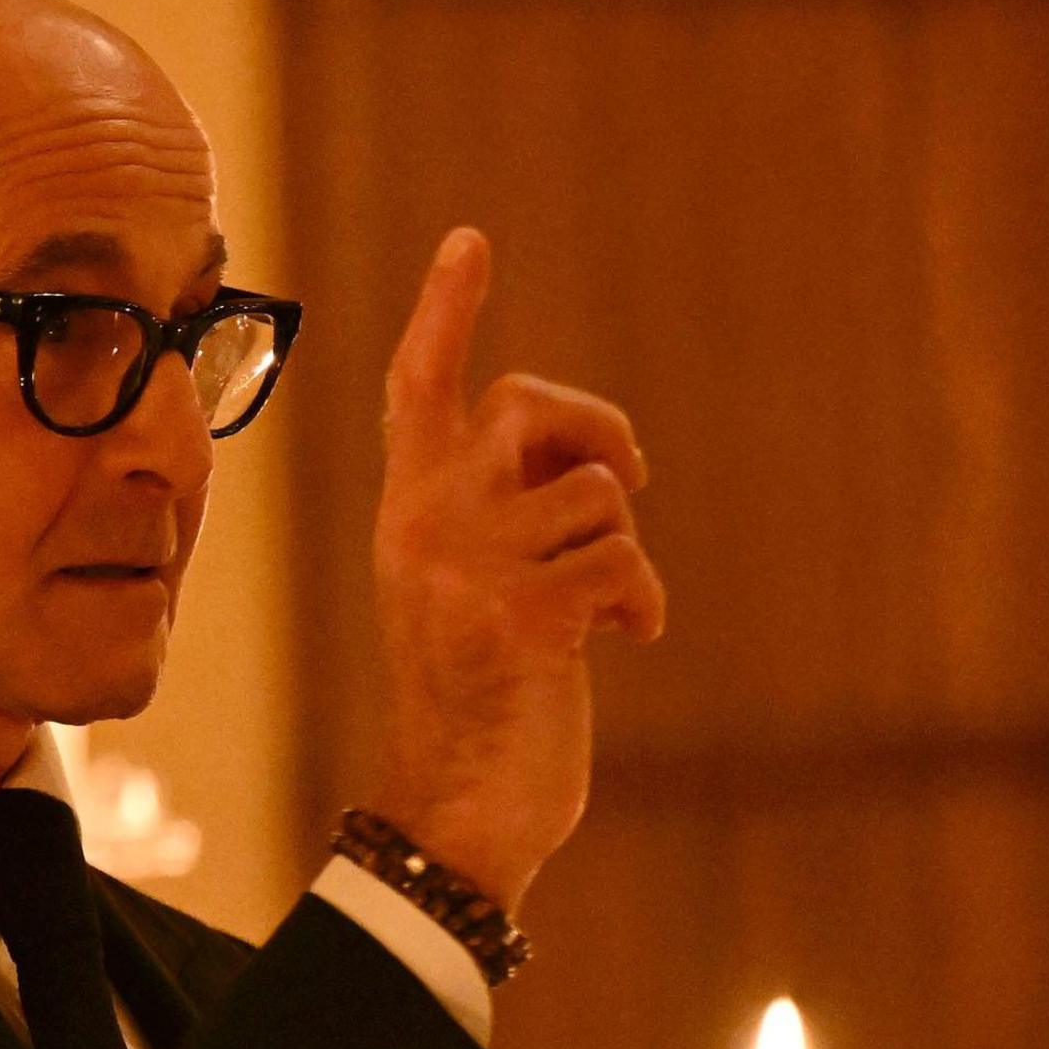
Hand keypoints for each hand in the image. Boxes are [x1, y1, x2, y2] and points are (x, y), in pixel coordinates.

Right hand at [361, 226, 661, 912]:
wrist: (461, 808)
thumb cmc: (485, 697)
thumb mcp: (474, 587)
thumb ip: (503, 513)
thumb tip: (601, 461)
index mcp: (407, 511)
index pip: (419, 388)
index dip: (447, 311)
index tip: (471, 240)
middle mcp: (422, 525)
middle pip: (524, 407)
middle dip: (595, 429)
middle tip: (631, 480)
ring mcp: (465, 570)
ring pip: (597, 496)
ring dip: (624, 554)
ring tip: (603, 613)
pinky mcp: (518, 618)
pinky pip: (622, 563)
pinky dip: (641, 602)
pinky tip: (624, 644)